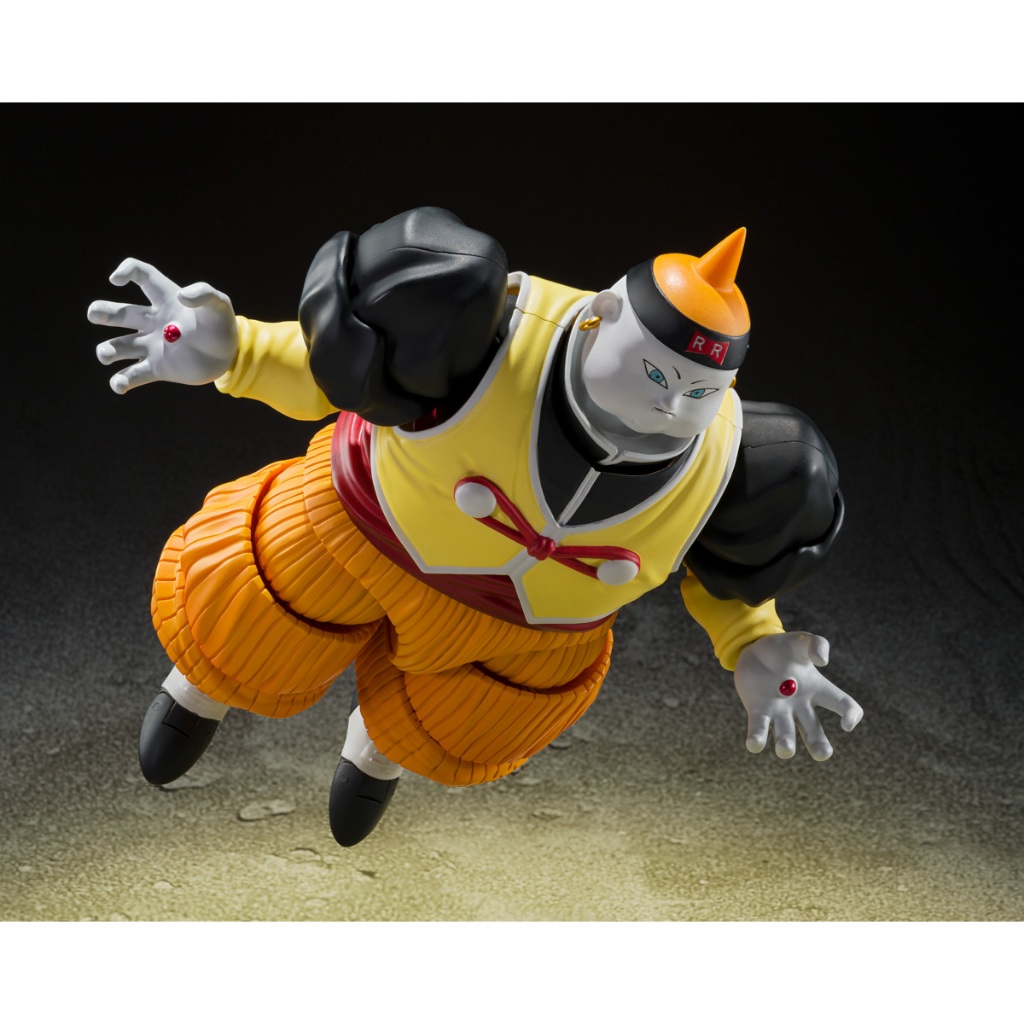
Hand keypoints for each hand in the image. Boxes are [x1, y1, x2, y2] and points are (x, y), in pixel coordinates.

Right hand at [89, 258, 237, 392]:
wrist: (228, 357)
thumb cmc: (222, 326)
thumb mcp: (220, 306)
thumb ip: (205, 294)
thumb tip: (183, 295)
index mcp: (166, 299)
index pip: (142, 276)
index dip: (126, 271)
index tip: (115, 280)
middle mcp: (153, 321)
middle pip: (120, 313)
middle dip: (102, 312)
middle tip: (96, 315)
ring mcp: (152, 345)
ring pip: (120, 346)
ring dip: (107, 350)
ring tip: (107, 354)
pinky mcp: (157, 368)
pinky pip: (132, 375)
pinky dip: (121, 381)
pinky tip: (119, 384)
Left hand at [733, 632, 862, 760]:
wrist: (754, 648)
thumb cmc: (783, 648)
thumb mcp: (801, 640)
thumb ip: (816, 644)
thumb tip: (823, 660)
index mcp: (818, 689)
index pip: (843, 704)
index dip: (851, 715)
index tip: (846, 724)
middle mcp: (800, 705)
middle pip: (814, 731)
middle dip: (819, 745)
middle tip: (822, 754)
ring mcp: (779, 710)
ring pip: (786, 735)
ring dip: (786, 745)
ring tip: (785, 748)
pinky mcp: (757, 710)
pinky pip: (759, 729)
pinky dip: (757, 739)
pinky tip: (754, 744)